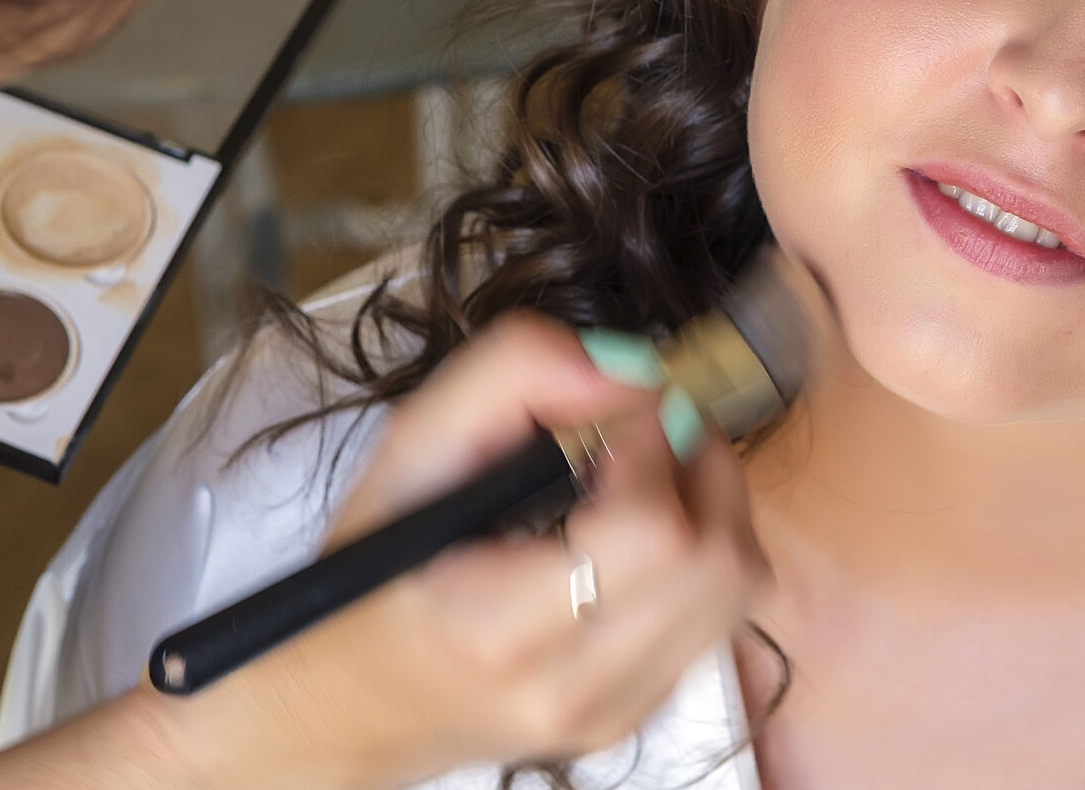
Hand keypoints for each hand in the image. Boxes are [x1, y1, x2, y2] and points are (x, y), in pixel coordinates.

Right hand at [205, 312, 770, 786]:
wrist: (345, 702)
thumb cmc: (375, 568)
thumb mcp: (410, 447)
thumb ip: (512, 375)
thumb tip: (628, 367)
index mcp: (497, 627)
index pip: (654, 532)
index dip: (653, 443)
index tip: (612, 407)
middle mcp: (569, 689)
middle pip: (719, 559)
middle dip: (702, 463)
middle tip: (646, 425)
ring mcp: (613, 714)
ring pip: (739, 586)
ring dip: (714, 502)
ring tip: (648, 468)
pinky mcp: (639, 717)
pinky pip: (722, 615)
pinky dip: (703, 550)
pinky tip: (640, 527)